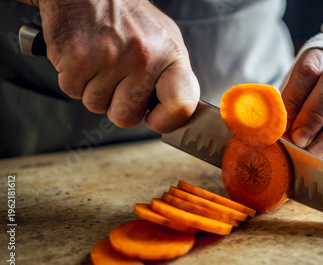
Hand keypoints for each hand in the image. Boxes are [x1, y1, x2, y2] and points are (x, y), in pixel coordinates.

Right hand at [36, 0, 199, 132]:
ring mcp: (110, 59)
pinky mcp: (77, 59)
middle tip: (117, 78)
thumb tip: (176, 111)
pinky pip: (73, 92)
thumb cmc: (127, 17)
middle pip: (127, 117)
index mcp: (170, 55)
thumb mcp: (164, 40)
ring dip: (94, 89)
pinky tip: (84, 56)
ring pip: (96, 106)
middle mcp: (143, 58)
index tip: (156, 118)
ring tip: (100, 60)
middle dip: (118, 105)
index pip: (181, 104)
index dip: (167, 121)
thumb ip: (172, 77)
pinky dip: (74, 79)